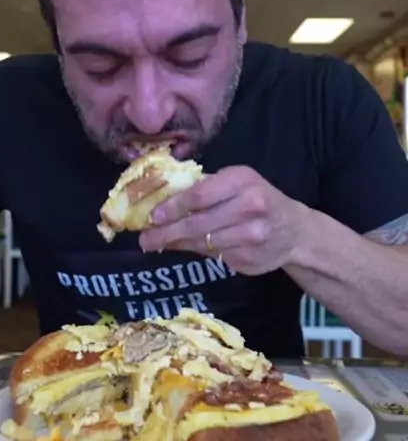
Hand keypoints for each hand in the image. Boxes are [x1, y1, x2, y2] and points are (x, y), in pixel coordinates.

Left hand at [139, 166, 306, 274]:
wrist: (294, 231)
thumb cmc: (257, 198)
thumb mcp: (237, 182)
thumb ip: (206, 188)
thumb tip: (162, 198)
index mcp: (243, 181)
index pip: (199, 195)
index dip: (173, 207)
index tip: (152, 216)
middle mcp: (250, 207)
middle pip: (199, 223)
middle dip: (167, 232)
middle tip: (145, 239)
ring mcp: (252, 236)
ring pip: (204, 243)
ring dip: (176, 244)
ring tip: (157, 244)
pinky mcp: (249, 259)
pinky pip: (214, 256)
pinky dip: (196, 251)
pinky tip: (184, 247)